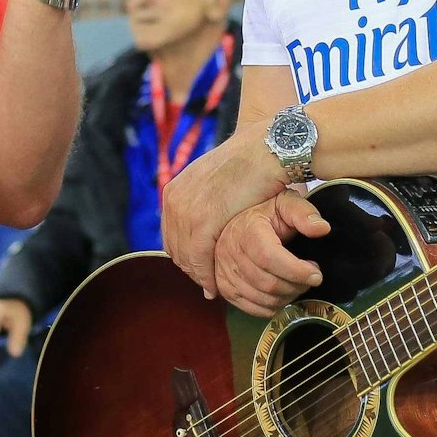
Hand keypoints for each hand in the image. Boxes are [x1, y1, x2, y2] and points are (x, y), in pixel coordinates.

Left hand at [162, 129, 290, 295]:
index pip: (171, 234)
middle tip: (208, 285)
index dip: (185, 256)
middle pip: (174, 247)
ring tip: (214, 288)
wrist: (266, 149)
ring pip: (185, 256)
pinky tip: (216, 285)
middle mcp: (174, 199)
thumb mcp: (215, 182)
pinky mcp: (202, 219)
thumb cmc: (250, 166)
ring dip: (199, 275)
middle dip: (191, 269)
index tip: (200, 271)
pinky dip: (206, 274)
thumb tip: (201, 221)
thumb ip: (203, 201)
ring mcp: (185, 208)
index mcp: (174, 190)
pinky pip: (198, 257)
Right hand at [212, 190, 331, 316]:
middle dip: (296, 285)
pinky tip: (284, 293)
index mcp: (246, 230)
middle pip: (267, 283)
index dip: (296, 271)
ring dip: (287, 296)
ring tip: (298, 283)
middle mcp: (230, 252)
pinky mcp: (224, 287)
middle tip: (310, 277)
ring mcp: (224, 272)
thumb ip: (303, 213)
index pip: (269, 258)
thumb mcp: (284, 203)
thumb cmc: (265, 213)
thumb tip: (322, 228)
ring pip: (262, 298)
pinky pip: (252, 308)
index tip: (316, 274)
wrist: (238, 220)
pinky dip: (273, 307)